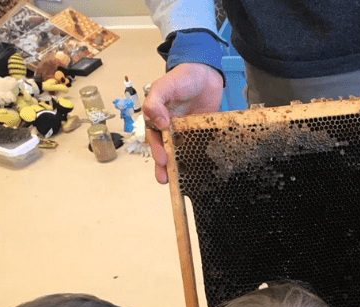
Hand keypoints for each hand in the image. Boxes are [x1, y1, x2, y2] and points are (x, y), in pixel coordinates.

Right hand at [142, 63, 223, 183]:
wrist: (205, 72)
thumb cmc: (181, 78)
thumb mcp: (164, 87)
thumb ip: (155, 103)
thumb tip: (158, 123)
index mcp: (158, 119)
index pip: (154, 139)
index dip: (157, 150)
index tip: (162, 160)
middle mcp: (171, 128)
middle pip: (166, 150)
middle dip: (164, 166)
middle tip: (166, 180)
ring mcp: (187, 131)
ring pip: (182, 152)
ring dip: (180, 166)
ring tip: (180, 181)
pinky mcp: (202, 132)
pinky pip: (201, 146)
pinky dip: (200, 158)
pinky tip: (202, 169)